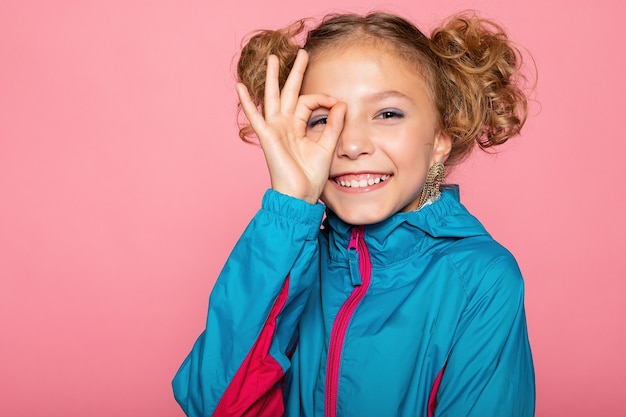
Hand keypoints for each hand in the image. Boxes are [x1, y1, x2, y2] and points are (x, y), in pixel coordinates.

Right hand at [236, 49, 345, 203]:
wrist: (300, 195)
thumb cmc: (311, 176)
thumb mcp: (327, 146)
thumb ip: (334, 125)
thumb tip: (341, 103)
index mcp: (298, 127)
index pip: (309, 103)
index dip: (323, 98)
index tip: (336, 104)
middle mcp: (285, 125)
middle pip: (289, 92)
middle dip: (295, 72)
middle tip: (302, 53)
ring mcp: (275, 129)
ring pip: (273, 97)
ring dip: (273, 77)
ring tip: (273, 58)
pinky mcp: (267, 136)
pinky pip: (255, 116)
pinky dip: (247, 102)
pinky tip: (239, 86)